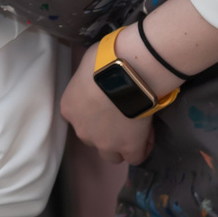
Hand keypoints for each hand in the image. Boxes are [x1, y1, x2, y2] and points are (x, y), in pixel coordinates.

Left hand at [60, 0, 217, 165]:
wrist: (128, 71)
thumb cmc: (105, 59)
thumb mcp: (87, 64)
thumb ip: (89, 78)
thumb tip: (100, 72)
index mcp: (69, 108)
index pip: (80, 118)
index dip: (95, 114)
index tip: (110, 104)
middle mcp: (82, 130)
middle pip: (93, 139)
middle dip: (106, 132)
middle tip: (124, 116)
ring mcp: (104, 142)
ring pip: (111, 155)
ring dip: (121, 145)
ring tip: (136, 129)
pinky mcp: (128, 148)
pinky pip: (135, 157)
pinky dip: (142, 148)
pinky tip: (148, 136)